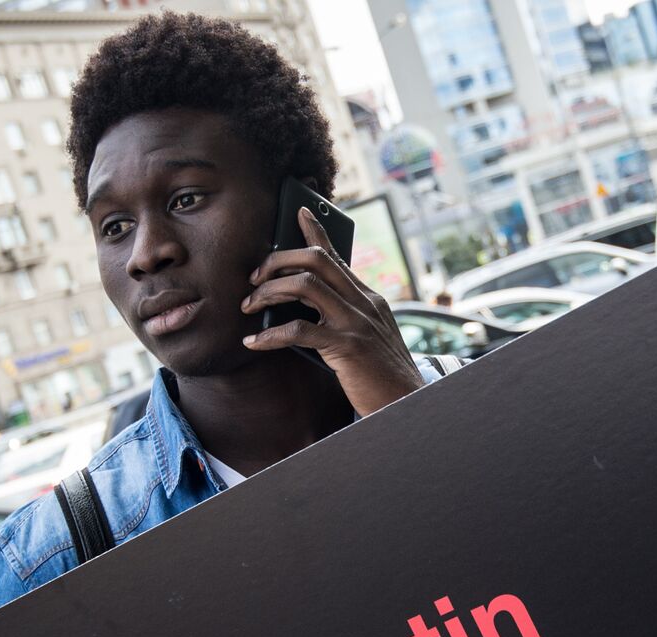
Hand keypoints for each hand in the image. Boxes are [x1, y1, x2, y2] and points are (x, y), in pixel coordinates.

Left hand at [241, 206, 424, 416]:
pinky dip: (270, 335)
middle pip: (316, 260)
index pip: (337, 256)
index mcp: (369, 298)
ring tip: (249, 307)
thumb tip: (303, 310)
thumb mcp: (367, 338)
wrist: (407, 403)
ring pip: (305, 285)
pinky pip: (299, 331)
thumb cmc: (380, 376)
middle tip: (254, 279)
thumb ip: (344, 319)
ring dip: (270, 292)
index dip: (316, 232)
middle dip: (277, 262)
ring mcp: (356, 322)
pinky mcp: (347, 347)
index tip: (299, 212)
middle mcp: (364, 303)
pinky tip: (254, 342)